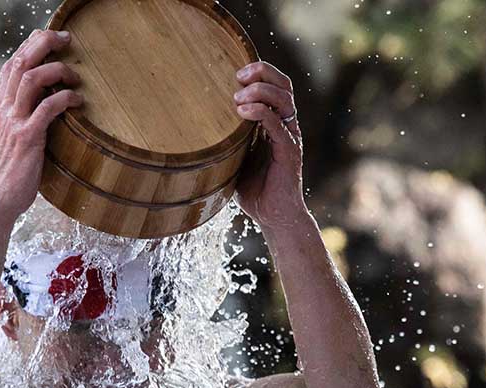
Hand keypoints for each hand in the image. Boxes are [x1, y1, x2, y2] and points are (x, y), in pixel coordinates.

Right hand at [0, 29, 82, 221]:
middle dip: (43, 43)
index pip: (10, 65)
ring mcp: (12, 122)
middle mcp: (2, 110)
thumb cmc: (9, 175)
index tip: (49, 39)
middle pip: (19, 61)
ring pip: (31, 78)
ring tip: (75, 75)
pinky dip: (65, 98)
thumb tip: (44, 109)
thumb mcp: (10, 141)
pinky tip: (77, 100)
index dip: (30, 46)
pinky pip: (46, 107)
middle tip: (65, 38)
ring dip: (56, 69)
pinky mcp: (26, 138)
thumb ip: (21, 121)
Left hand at [233, 61, 305, 228]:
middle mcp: (287, 126)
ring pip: (284, 99)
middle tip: (239, 75)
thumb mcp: (235, 157)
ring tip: (237, 97)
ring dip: (260, 91)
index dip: (260, 72)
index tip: (235, 73)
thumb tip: (195, 127)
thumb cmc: (254, 190)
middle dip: (263, 72)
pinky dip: (261, 113)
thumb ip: (226, 139)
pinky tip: (242, 112)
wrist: (273, 216)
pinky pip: (277, 124)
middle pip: (284, 84)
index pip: (276, 86)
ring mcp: (290, 137)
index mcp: (276, 123)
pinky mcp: (289, 152)